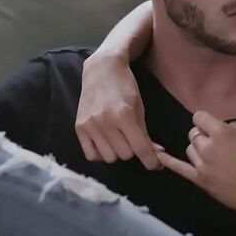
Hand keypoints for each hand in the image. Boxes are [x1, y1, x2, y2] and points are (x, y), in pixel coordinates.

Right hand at [75, 52, 160, 168]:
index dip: (151, 161)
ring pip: (110, 158)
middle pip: (125, 155)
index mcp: (124, 115)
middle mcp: (105, 122)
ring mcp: (90, 125)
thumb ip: (145, 133)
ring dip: (117, 152)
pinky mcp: (79, 128)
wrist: (101, 70)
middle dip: (133, 149)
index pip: (140, 148)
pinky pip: (92, 156)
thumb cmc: (125, 86)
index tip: (156, 165)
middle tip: (132, 137)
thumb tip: (156, 156)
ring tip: (117, 137)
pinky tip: (105, 142)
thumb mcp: (140, 107)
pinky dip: (101, 153)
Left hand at [158, 110, 235, 213]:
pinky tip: (158, 155)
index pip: (200, 117)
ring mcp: (201, 164)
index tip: (213, 126)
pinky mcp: (199, 180)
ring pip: (190, 148)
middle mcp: (207, 146)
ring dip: (198, 148)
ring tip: (213, 156)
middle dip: (203, 135)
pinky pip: (180, 168)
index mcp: (221, 132)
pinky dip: (168, 161)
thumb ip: (234, 126)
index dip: (206, 120)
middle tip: (218, 143)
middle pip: (194, 133)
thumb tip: (221, 126)